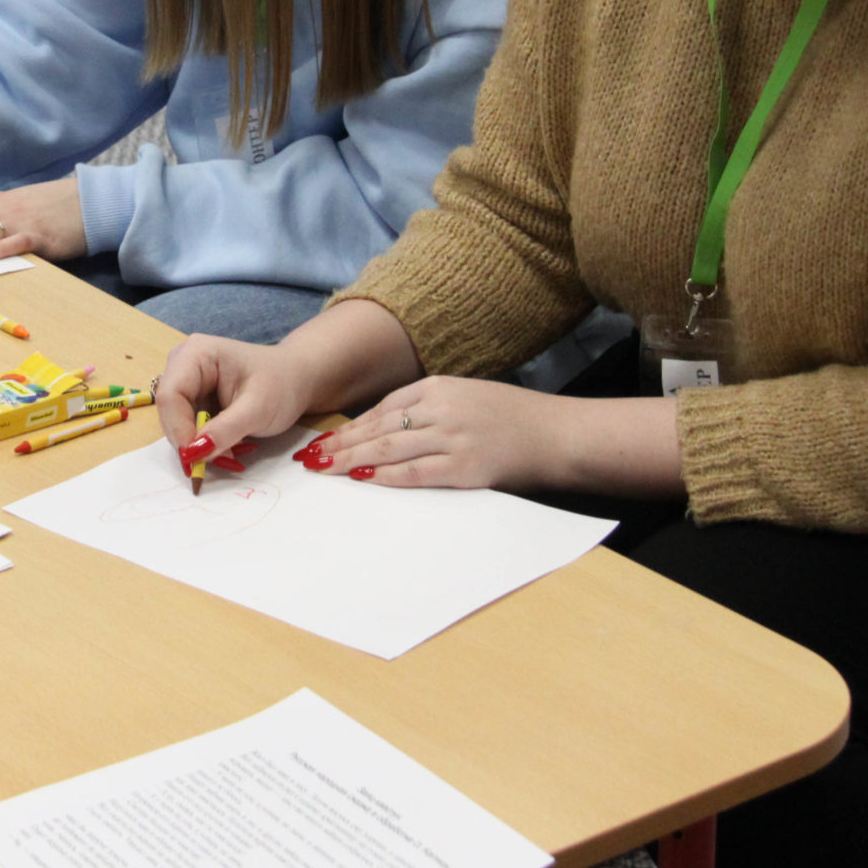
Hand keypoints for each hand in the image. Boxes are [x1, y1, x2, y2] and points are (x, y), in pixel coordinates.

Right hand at [156, 334, 323, 474]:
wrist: (297, 380)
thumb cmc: (282, 385)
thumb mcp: (258, 409)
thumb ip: (225, 430)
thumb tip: (194, 453)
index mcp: (196, 354)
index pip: (170, 395)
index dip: (178, 429)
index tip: (196, 460)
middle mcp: (183, 364)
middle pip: (168, 411)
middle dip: (190, 441)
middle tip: (221, 460)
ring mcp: (186, 382)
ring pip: (176, 424)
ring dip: (199, 445)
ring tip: (232, 452)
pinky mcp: (192, 399)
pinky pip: (187, 428)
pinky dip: (204, 443)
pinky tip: (228, 446)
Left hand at [303, 376, 586, 489]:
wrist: (557, 433)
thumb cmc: (513, 418)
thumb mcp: (467, 396)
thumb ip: (430, 408)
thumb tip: (386, 431)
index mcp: (440, 386)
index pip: (383, 408)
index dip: (351, 427)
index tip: (325, 440)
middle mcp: (442, 408)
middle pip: (378, 428)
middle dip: (341, 444)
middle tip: (311, 458)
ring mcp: (453, 437)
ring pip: (390, 450)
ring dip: (353, 461)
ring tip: (326, 470)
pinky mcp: (465, 467)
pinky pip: (417, 473)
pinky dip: (388, 478)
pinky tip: (365, 481)